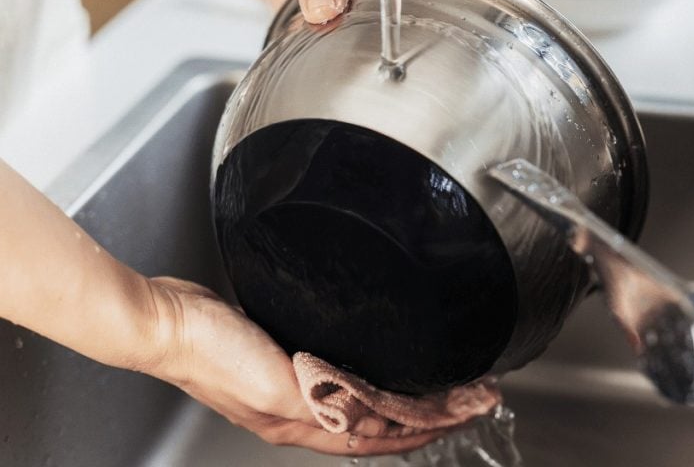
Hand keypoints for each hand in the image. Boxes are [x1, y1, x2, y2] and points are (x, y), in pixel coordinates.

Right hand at [142, 276, 442, 454]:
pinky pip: (332, 379)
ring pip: (354, 403)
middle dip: (416, 418)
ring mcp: (285, 388)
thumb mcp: (277, 388)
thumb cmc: (211, 354)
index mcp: (298, 423)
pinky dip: (359, 379)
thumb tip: (369, 421)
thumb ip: (323, 405)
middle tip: (458, 403)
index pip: (374, 439)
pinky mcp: (276, 359)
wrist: (169, 321)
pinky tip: (365, 369)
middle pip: (369, 425)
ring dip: (392, 400)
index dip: (418, 432)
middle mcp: (295, 412)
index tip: (457, 419)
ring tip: (425, 391)